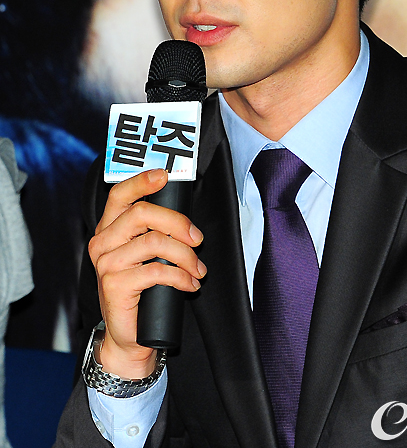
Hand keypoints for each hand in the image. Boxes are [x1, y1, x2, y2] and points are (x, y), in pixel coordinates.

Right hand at [88, 168, 205, 378]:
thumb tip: (186, 220)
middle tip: (198, 239)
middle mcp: (102, 242)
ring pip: (154, 242)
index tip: (164, 176)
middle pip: (142, 213)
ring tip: (198, 269)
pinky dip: (181, 276)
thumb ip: (155, 232)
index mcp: (109, 229)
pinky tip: (190, 284)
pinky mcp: (114, 284)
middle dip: (178, 222)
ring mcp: (106, 263)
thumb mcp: (147, 256)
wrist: (130, 336)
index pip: (119, 195)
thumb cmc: (143, 291)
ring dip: (185, 255)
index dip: (141, 181)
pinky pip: (156, 271)